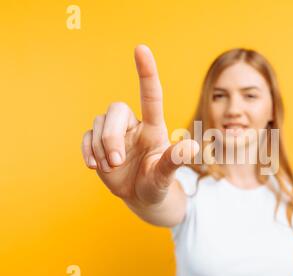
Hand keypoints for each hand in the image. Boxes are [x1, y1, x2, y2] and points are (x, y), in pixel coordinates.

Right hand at [81, 45, 198, 207]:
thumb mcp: (165, 175)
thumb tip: (193, 147)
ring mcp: (114, 133)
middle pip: (115, 110)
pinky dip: (87, 151)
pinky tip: (94, 166)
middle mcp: (133, 125)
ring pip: (97, 124)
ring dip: (101, 149)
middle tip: (117, 163)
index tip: (141, 48)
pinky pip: (85, 137)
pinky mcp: (97, 143)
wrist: (140, 196)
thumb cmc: (157, 183)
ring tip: (112, 168)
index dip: (146, 72)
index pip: (151, 95)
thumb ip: (175, 160)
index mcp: (153, 127)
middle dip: (111, 137)